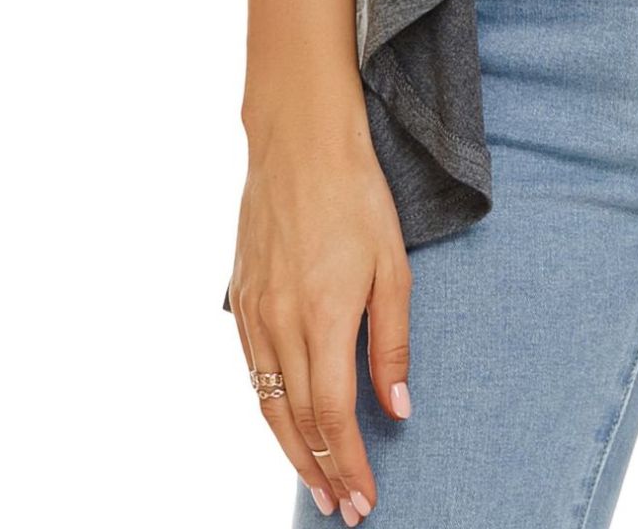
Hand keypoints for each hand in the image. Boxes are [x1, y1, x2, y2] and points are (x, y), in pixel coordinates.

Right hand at [229, 105, 412, 523]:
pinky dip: (269, 408)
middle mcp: (281, 323)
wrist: (300, 144)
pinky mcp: (240, 300)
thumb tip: (397, 410)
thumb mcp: (393, 268)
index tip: (364, 499)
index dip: (348, 463)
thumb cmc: (358, 198)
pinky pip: (252, 371)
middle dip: (321, 470)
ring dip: (291, 452)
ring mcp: (254, 313)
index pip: (333, 415)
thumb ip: (393, 344)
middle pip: (297, 421)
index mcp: (324, 316)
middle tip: (343, 507)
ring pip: (267, 404)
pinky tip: (287, 424)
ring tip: (316, 483)